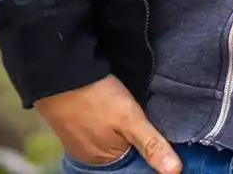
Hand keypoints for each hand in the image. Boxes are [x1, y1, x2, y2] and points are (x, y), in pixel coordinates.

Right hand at [33, 75, 180, 173]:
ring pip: (105, 138)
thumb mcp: (129, 118)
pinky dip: (101, 120)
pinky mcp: (67, 120)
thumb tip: (175, 171)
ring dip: (115, 129)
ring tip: (124, 111)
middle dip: (130, 140)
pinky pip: (91, 126)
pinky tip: (106, 107)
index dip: (144, 149)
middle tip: (139, 120)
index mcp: (102, 161)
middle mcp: (87, 155)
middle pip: (118, 152)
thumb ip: (152, 144)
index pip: (132, 163)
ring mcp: (74, 137)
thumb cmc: (94, 95)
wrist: (57, 68)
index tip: (151, 132)